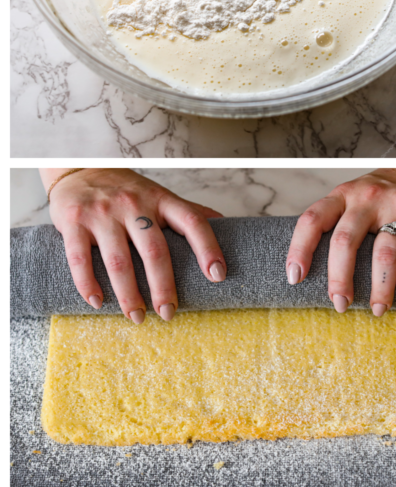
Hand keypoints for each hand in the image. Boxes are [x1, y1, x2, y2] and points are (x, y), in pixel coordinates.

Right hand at [43, 168, 226, 323]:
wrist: (82, 169)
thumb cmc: (130, 191)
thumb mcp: (162, 195)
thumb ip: (190, 211)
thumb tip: (228, 224)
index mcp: (162, 200)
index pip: (193, 222)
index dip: (208, 248)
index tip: (218, 276)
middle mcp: (135, 204)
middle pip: (155, 251)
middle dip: (164, 287)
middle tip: (169, 314)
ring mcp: (103, 213)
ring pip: (119, 261)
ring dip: (129, 295)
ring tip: (137, 317)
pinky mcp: (74, 221)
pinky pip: (80, 259)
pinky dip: (88, 284)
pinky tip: (98, 303)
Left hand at [286, 168, 395, 314]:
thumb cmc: (389, 192)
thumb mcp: (357, 195)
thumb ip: (339, 220)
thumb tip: (313, 267)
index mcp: (345, 195)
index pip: (313, 220)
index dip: (299, 249)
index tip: (295, 279)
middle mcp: (369, 198)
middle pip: (345, 241)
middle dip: (340, 279)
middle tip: (340, 304)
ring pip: (385, 253)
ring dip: (381, 288)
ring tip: (379, 309)